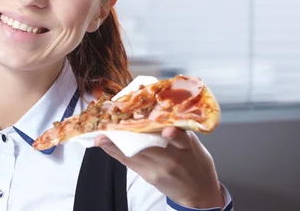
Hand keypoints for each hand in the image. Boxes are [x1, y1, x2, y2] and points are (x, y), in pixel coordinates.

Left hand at [95, 127, 224, 208]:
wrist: (199, 191)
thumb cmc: (195, 161)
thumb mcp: (193, 142)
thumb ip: (177, 126)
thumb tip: (155, 107)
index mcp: (186, 145)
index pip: (181, 138)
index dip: (174, 134)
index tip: (167, 130)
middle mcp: (172, 157)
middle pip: (149, 144)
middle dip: (130, 133)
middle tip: (111, 123)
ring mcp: (159, 168)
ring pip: (134, 153)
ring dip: (115, 143)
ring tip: (101, 136)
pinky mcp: (149, 176)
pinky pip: (129, 163)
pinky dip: (115, 152)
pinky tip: (104, 145)